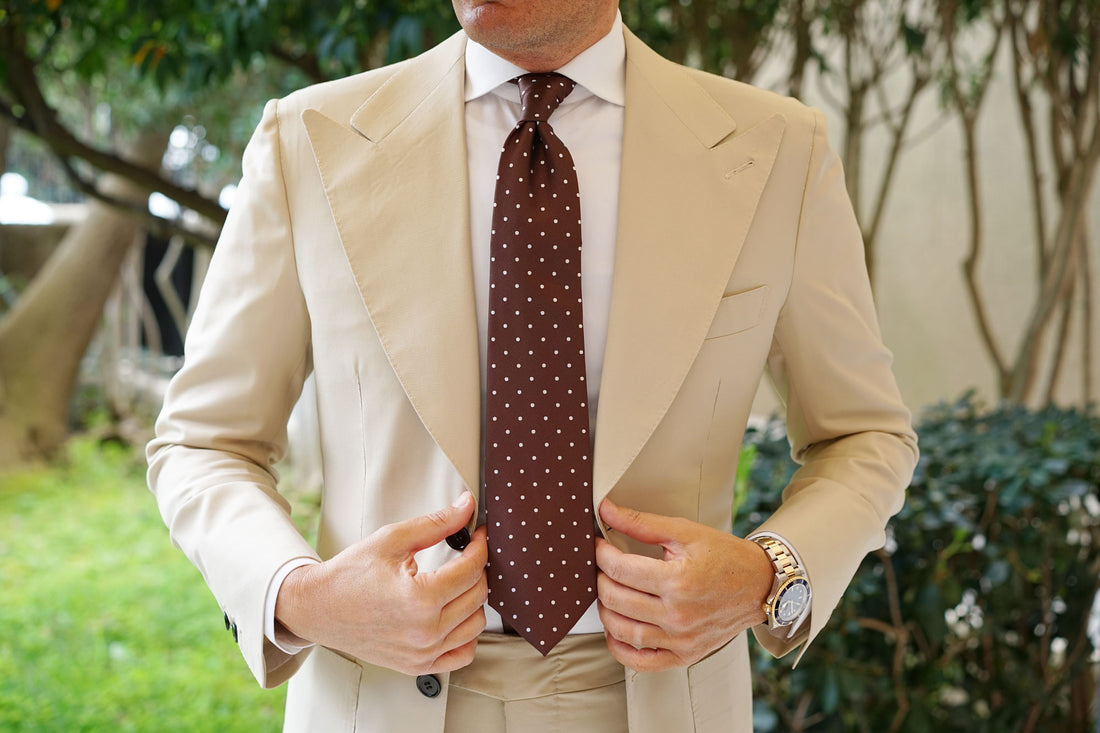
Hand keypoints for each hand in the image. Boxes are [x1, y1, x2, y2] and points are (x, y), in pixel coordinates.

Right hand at [275, 492, 487, 674]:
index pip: (471, 570)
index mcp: (419, 599)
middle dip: (477, 569)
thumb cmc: (349, 575)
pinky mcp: (418, 666)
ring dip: (473, 600)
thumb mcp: (392, 540)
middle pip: (477, 596)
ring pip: (476, 625)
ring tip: (456, 582)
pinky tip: (454, 614)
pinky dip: (466, 634)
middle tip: (466, 554)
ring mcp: (422, 654)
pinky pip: (462, 654)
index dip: (480, 546)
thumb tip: (465, 507)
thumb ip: (435, 524)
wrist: (318, 608)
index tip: (478, 535)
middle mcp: (424, 632)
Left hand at [595, 498, 772, 671]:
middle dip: (598, 578)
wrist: (760, 585)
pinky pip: (641, 662)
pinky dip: (620, 649)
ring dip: (605, 610)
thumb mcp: (685, 531)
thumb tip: (605, 510)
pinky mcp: (684, 655)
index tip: (597, 544)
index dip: (600, 554)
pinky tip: (615, 630)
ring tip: (607, 592)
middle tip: (600, 566)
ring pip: (622, 630)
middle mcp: (678, 615)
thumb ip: (642, 522)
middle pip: (615, 598)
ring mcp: (681, 640)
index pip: (620, 569)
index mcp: (678, 580)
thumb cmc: (725, 556)